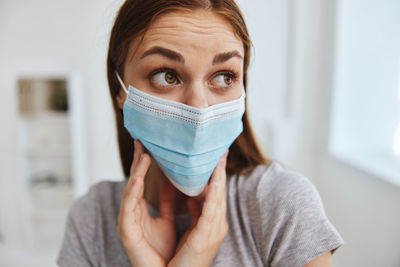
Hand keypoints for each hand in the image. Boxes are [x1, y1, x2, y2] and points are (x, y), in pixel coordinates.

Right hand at [117, 140, 176, 266]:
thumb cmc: (167, 253)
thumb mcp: (170, 220)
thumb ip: (169, 202)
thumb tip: (175, 181)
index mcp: (143, 210)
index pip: (146, 180)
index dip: (148, 162)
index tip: (153, 144)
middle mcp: (134, 213)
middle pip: (136, 180)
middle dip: (139, 160)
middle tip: (143, 140)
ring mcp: (129, 221)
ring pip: (131, 190)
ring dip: (136, 171)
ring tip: (143, 153)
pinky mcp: (127, 231)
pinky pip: (129, 208)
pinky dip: (133, 192)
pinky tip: (137, 178)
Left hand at [167, 152, 228, 266]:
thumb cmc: (184, 257)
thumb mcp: (192, 229)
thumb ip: (195, 211)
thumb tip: (193, 195)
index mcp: (213, 221)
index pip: (216, 192)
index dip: (217, 173)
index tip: (217, 155)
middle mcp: (217, 224)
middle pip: (220, 192)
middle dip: (220, 170)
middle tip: (221, 149)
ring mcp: (214, 231)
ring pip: (218, 199)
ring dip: (218, 178)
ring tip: (219, 159)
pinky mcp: (205, 238)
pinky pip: (209, 214)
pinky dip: (212, 197)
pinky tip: (213, 183)